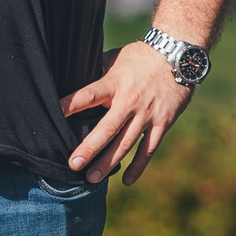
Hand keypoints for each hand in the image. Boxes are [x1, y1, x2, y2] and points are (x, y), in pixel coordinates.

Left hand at [62, 40, 194, 184]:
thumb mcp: (116, 58)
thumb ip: (98, 73)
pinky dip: (138, 166)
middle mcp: (130, 101)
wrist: (179, 55)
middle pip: (108, 128)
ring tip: (92, 179)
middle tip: (74, 165)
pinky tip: (127, 180)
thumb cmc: (141, 56)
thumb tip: (74, 80)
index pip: (89, 94)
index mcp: (115, 83)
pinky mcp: (163, 123)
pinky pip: (149, 149)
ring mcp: (147, 114)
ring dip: (109, 163)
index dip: (72, 104)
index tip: (56, 113)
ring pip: (126, 143)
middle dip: (90, 148)